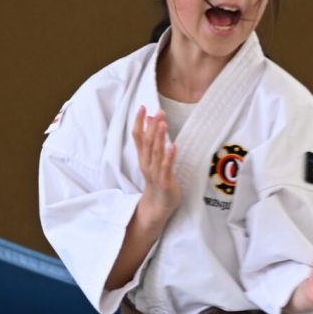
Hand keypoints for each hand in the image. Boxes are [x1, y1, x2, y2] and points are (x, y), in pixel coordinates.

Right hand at [133, 106, 180, 222]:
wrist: (157, 206)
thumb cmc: (158, 180)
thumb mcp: (152, 160)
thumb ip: (152, 142)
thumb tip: (152, 120)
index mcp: (143, 158)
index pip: (138, 137)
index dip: (139, 122)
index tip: (143, 107)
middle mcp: (146, 164)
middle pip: (147, 142)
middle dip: (152, 126)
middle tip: (159, 111)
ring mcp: (155, 173)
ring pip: (156, 153)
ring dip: (160, 138)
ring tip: (163, 124)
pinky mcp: (165, 182)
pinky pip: (167, 167)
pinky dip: (170, 156)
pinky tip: (174, 145)